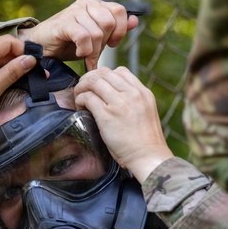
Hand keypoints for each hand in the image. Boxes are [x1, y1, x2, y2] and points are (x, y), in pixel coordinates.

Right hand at [17, 0, 137, 70]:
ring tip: (85, 55)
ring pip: (98, 32)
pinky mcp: (64, 22)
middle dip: (105, 43)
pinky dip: (84, 50)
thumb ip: (115, 30)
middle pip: (110, 22)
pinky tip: (79, 53)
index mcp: (95, 4)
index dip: (120, 31)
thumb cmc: (67, 43)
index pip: (119, 11)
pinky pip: (84, 36)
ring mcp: (74, 11)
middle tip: (94, 52)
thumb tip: (135, 21)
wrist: (41, 46)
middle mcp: (86, 3)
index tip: (111, 44)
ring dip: (93, 50)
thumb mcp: (96, 39)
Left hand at [74, 66, 173, 180]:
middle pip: (104, 73)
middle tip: (83, 90)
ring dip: (82, 88)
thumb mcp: (145, 113)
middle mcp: (132, 94)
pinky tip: (81, 107)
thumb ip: (133, 102)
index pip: (120, 71)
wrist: (148, 157)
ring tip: (80, 98)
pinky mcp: (107, 115)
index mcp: (142, 92)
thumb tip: (114, 98)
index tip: (98, 87)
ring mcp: (119, 103)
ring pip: (94, 81)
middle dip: (90, 79)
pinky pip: (88, 97)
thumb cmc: (145, 142)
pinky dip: (80, 99)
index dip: (104, 76)